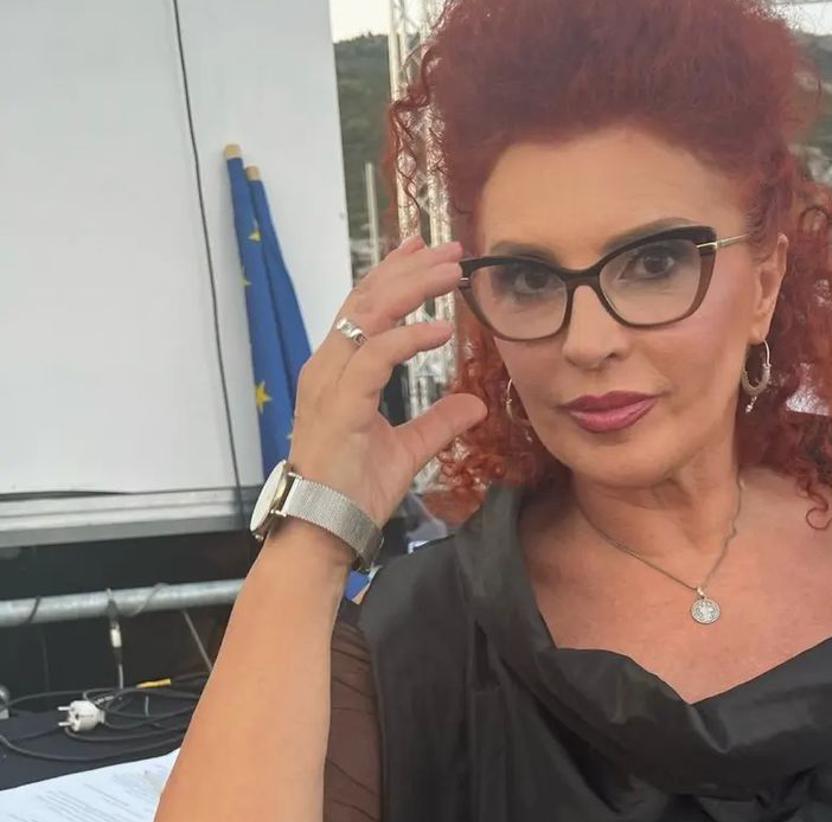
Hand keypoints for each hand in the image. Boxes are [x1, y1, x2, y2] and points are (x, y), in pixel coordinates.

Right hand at [286, 236, 486, 526]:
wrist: (325, 528)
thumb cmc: (354, 489)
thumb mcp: (408, 449)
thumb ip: (438, 422)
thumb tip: (474, 404)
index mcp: (339, 370)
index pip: (365, 306)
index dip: (395, 273)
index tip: (427, 250)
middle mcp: (328, 366)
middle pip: (368, 298)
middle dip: (411, 268)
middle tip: (452, 249)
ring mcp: (330, 382)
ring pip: (370, 315)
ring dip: (413, 288)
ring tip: (453, 273)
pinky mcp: (340, 403)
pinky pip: (376, 357)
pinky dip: (409, 338)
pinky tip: (442, 329)